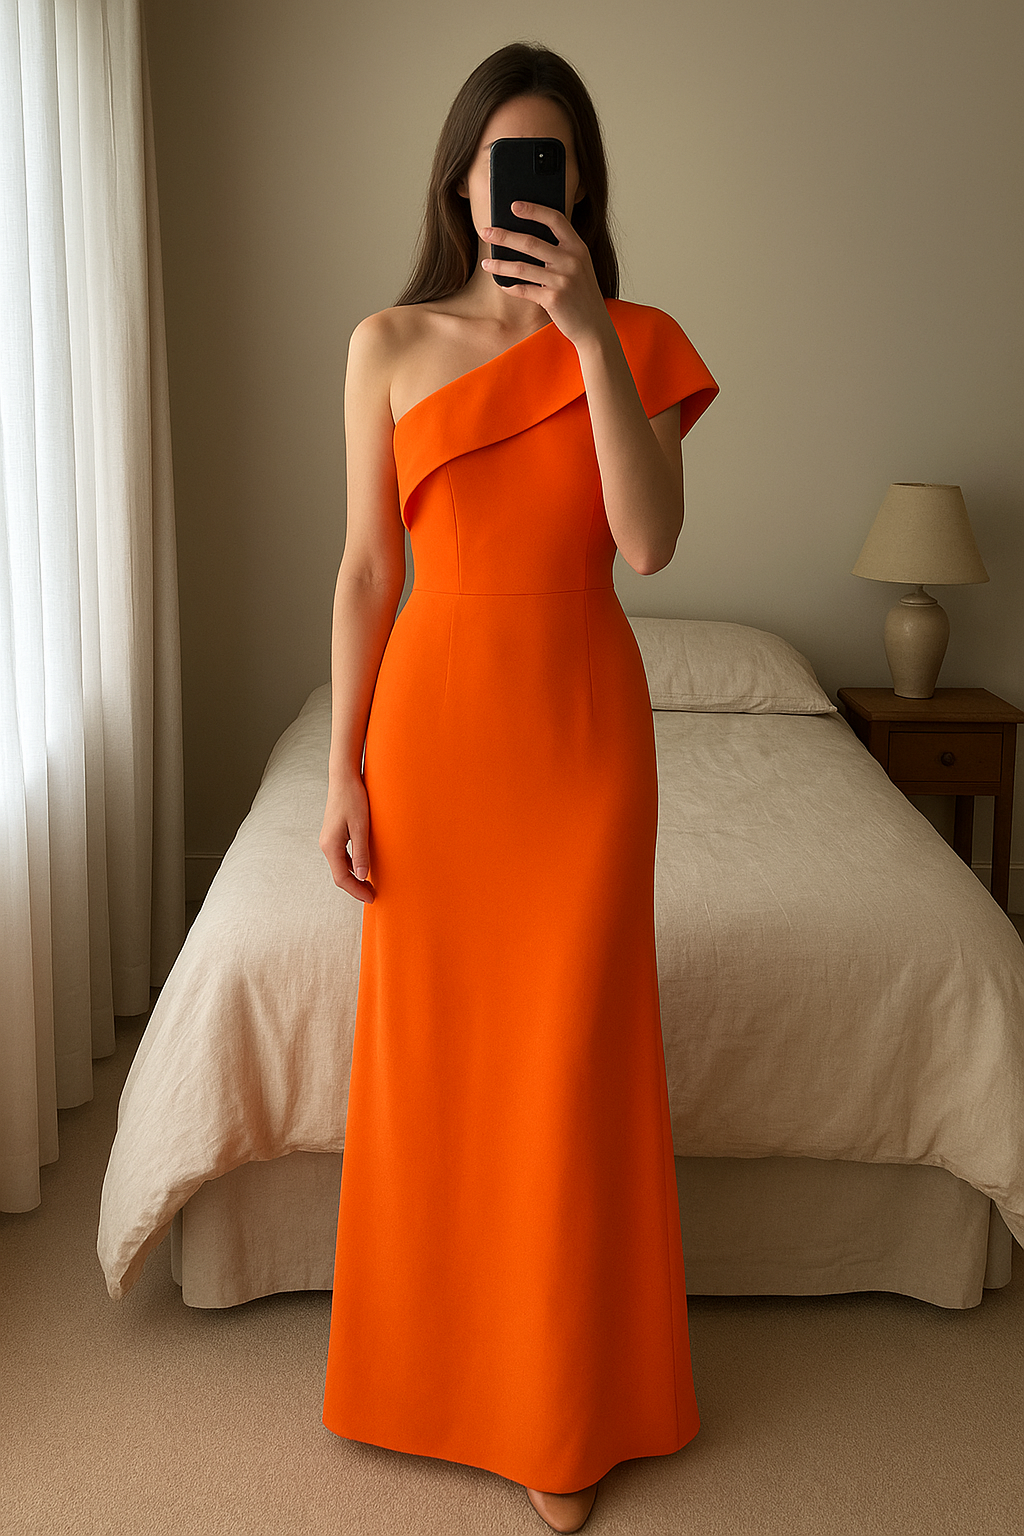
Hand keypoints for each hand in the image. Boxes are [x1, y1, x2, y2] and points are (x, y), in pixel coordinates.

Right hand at [319, 773, 375, 902]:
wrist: (344, 778)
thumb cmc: (353, 799)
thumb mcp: (361, 827)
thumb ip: (361, 852)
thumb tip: (361, 875)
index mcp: (331, 845)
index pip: (342, 878)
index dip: (356, 890)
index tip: (371, 898)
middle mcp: (326, 845)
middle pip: (339, 874)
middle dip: (355, 887)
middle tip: (372, 895)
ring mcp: (329, 840)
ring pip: (340, 866)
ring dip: (354, 877)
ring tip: (370, 884)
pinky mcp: (334, 834)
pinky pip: (341, 857)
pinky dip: (352, 866)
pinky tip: (364, 867)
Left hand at [480, 202, 614, 350]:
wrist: (594, 326)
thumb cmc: (581, 294)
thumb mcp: (578, 267)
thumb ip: (560, 251)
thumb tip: (524, 238)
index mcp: (578, 247)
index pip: (555, 220)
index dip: (534, 210)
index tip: (513, 205)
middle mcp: (571, 261)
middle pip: (531, 242)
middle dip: (504, 236)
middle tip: (485, 232)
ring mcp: (563, 280)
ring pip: (522, 267)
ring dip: (500, 265)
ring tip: (485, 263)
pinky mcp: (554, 299)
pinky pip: (525, 290)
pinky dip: (510, 287)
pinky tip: (502, 285)